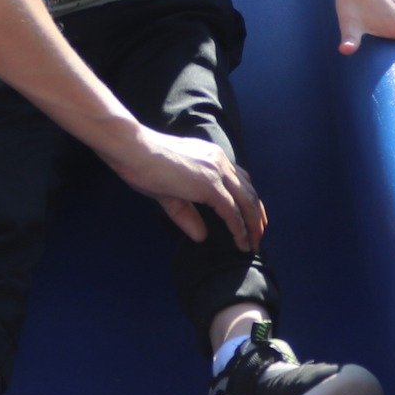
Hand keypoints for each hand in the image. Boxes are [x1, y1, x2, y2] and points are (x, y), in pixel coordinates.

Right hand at [101, 128, 266, 250]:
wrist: (134, 151)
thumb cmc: (145, 166)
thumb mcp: (169, 194)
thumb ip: (187, 214)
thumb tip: (201, 236)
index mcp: (212, 156)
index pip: (240, 180)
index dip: (248, 201)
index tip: (251, 219)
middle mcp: (220, 161)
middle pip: (249, 191)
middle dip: (257, 215)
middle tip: (259, 235)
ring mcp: (217, 172)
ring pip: (247, 202)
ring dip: (253, 226)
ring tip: (254, 244)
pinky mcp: (210, 185)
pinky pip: (232, 212)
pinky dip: (239, 229)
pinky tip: (241, 243)